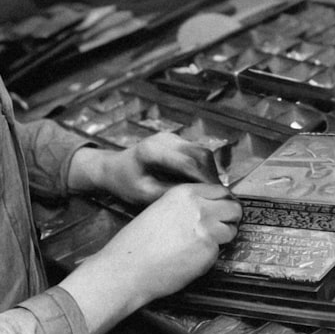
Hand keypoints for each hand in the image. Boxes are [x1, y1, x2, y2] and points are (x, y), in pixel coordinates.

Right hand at [58, 182, 240, 333]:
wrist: (127, 268)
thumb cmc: (137, 243)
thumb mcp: (160, 209)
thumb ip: (186, 205)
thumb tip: (208, 208)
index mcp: (184, 193)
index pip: (220, 190)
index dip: (224, 202)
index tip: (223, 210)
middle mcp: (198, 207)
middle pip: (233, 207)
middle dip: (231, 218)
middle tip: (223, 227)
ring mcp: (206, 229)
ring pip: (232, 230)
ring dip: (224, 237)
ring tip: (205, 245)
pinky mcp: (209, 251)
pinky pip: (219, 251)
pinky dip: (210, 256)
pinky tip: (191, 259)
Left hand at [71, 131, 219, 205]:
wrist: (113, 168)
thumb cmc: (125, 183)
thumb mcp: (144, 194)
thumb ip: (169, 193)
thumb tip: (198, 197)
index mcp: (153, 151)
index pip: (188, 163)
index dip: (205, 180)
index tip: (216, 196)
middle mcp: (164, 139)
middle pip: (199, 153)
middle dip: (212, 175)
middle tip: (221, 195)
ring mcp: (171, 137)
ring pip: (202, 151)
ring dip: (211, 170)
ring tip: (214, 190)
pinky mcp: (176, 140)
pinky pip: (197, 151)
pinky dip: (204, 167)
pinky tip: (205, 183)